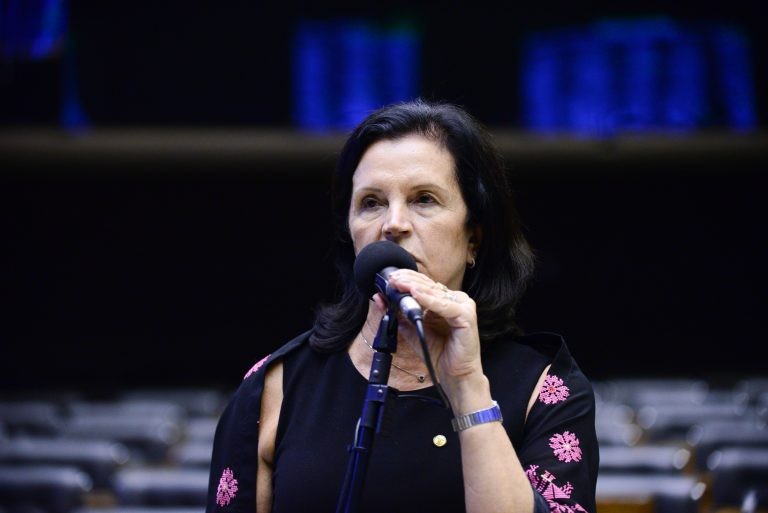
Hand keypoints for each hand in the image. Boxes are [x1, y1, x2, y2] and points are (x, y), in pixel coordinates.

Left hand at [382, 270, 484, 389]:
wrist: (455, 375)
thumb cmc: (439, 354)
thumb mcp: (413, 331)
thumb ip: (400, 315)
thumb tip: (382, 300)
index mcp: (445, 301)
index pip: (425, 285)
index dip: (407, 279)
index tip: (390, 279)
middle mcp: (455, 300)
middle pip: (429, 286)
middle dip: (408, 281)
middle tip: (392, 279)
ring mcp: (463, 306)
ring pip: (435, 293)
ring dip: (415, 287)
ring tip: (399, 283)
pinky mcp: (466, 316)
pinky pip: (444, 306)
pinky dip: (429, 300)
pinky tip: (415, 293)